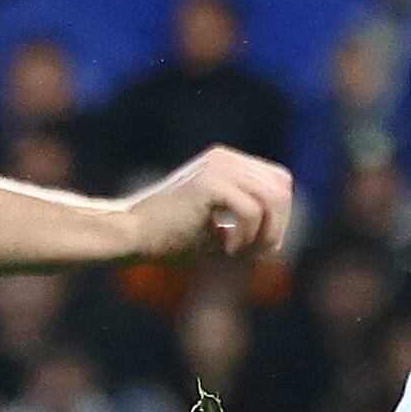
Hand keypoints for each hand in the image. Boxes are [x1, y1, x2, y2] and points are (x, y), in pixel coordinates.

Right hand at [123, 147, 294, 262]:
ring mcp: (217, 166)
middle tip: (248, 253)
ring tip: (237, 252)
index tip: (254, 246)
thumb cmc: (166, 239)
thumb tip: (278, 242)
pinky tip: (224, 248)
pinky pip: (252, 210)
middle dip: (275, 228)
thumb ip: (245, 227)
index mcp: (226, 162)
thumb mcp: (214, 230)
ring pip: (273, 198)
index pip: (279, 182)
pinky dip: (246, 237)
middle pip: (282, 189)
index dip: (278, 217)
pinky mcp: (208, 182)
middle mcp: (224, 158)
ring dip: (264, 234)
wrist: (128, 235)